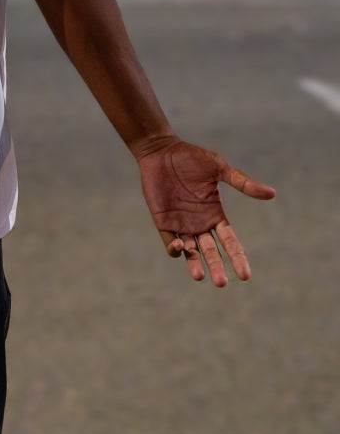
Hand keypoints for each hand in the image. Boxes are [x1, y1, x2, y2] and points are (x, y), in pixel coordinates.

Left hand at [136, 137, 275, 286]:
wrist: (161, 150)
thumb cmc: (191, 157)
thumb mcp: (220, 168)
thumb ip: (243, 183)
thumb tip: (272, 193)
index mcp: (215, 214)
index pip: (230, 241)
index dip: (237, 258)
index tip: (245, 275)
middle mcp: (200, 224)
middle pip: (211, 252)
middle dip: (216, 267)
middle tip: (221, 283)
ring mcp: (181, 225)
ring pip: (191, 252)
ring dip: (195, 265)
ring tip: (199, 276)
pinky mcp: (163, 223)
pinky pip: (169, 243)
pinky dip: (174, 250)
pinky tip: (181, 247)